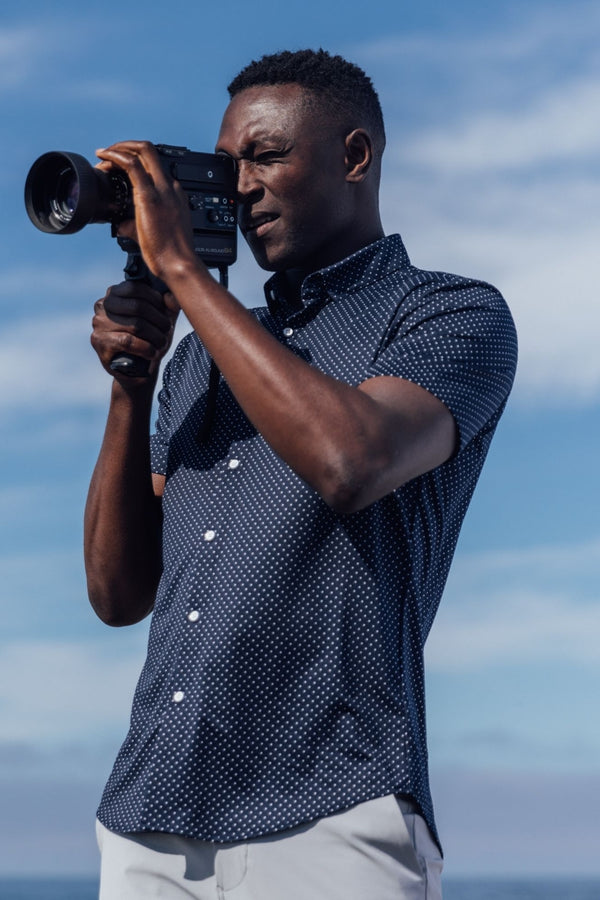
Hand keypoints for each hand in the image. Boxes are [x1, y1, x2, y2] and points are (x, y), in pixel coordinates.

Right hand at [91, 280, 179, 381]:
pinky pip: (128, 341)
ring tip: (162, 343)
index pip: (135, 287)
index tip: (165, 313)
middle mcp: (103, 305)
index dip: (155, 299)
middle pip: (137, 306)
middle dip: (158, 320)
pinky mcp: (99, 342)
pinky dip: (145, 348)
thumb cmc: (149, 338)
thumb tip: (170, 297)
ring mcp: (99, 323)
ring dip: (155, 336)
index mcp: (115, 293)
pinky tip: (152, 353)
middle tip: (167, 330)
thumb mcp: (162, 319)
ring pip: (135, 324)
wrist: (137, 369)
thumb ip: (169, 305)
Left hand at [95, 141, 199, 282]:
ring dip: (119, 148)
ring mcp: (161, 190)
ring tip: (103, 155)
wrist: (179, 264)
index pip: (154, 168)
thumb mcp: (153, 234)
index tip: (117, 169)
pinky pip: (131, 165)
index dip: (133, 162)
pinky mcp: (149, 196)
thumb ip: (135, 225)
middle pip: (150, 151)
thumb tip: (120, 225)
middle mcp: (169, 187)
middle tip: (109, 154)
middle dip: (126, 146)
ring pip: (142, 151)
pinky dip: (115, 156)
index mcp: (174, 195)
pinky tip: (103, 157)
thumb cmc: (170, 255)